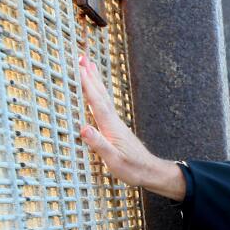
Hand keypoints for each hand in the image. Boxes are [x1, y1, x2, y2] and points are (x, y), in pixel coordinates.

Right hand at [77, 55, 184, 198]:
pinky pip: (104, 105)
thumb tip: (84, 128)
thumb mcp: (114, 161)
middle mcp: (114, 121)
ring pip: (103, 98)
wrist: (151, 172)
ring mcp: (116, 124)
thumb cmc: (133, 169)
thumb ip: (100, 145)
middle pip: (100, 94)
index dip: (87, 84)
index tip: (78, 67)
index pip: (96, 101)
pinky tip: (96, 94)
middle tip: (82, 57)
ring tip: (88, 67)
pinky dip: (98, 95)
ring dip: (95, 81)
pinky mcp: (116, 128)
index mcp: (111, 127)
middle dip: (90, 76)